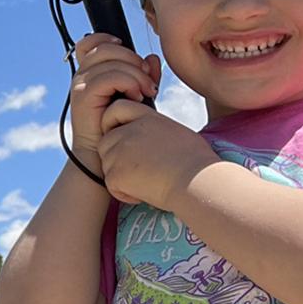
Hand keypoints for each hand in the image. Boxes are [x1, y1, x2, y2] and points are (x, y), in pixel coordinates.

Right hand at [69, 33, 160, 179]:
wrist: (102, 156)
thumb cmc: (119, 127)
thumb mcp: (136, 95)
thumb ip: (143, 75)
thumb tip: (151, 58)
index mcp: (89, 72)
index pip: (90, 42)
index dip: (108, 39)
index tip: (131, 56)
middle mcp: (81, 75)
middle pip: (106, 47)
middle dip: (133, 60)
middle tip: (148, 81)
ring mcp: (80, 85)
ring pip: (111, 61)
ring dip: (136, 74)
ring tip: (146, 92)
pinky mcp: (83, 96)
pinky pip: (110, 77)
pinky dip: (129, 83)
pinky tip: (137, 97)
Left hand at [96, 101, 217, 209]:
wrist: (196, 181)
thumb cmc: (196, 162)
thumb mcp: (176, 131)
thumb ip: (154, 129)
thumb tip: (150, 136)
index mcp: (145, 117)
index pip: (116, 109)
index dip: (114, 123)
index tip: (125, 139)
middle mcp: (129, 131)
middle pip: (106, 141)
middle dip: (116, 156)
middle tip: (140, 170)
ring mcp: (119, 152)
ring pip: (106, 165)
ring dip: (121, 176)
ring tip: (148, 182)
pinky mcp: (115, 174)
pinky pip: (111, 185)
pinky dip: (125, 193)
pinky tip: (145, 194)